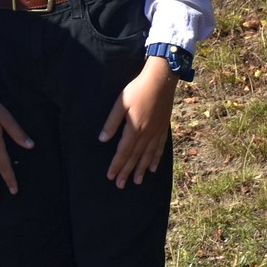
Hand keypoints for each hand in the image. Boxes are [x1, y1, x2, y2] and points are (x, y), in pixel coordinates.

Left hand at [100, 58, 176, 186]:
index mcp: (134, 129)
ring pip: (148, 156)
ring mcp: (157, 133)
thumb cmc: (137, 90)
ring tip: (136, 182)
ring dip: (140, 170)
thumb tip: (102, 140)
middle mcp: (146, 134)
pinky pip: (159, 148)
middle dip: (126, 172)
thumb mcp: (120, 104)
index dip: (116, 165)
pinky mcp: (163, 129)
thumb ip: (112, 123)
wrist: (161, 81)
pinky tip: (152, 168)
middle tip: (120, 185)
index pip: (123, 152)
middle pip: (135, 157)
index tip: (111, 177)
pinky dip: (155, 160)